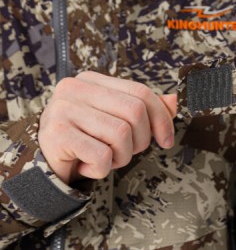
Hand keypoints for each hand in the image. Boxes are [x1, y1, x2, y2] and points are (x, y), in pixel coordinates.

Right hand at [38, 72, 176, 184]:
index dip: (161, 118)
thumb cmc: (85, 142)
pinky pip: (101, 155)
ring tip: (104, 159)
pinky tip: (87, 166)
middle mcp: (75, 89)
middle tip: (124, 153)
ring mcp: (63, 109)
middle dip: (139, 141)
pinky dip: (102, 169)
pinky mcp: (57, 133)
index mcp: (92, 81)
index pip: (141, 92)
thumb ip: (144, 110)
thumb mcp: (115, 122)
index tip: (166, 140)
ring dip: (120, 157)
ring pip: (121, 134)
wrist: (46, 167)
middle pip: (135, 112)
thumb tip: (176, 100)